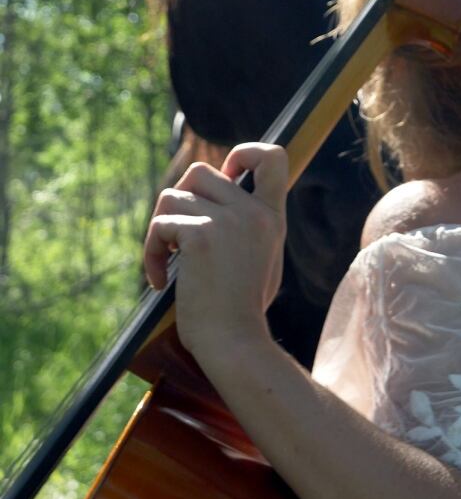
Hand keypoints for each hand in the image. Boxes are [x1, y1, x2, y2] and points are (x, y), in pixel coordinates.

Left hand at [143, 143, 288, 360]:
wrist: (235, 344)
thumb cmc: (243, 311)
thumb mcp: (264, 258)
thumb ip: (249, 225)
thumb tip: (222, 196)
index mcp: (272, 216)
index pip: (272, 156)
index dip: (242, 154)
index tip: (227, 178)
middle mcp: (253, 212)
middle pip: (200, 171)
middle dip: (180, 200)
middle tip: (178, 236)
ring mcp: (227, 221)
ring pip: (172, 196)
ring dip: (161, 228)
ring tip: (165, 260)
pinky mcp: (200, 237)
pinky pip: (160, 224)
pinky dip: (150, 252)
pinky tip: (158, 280)